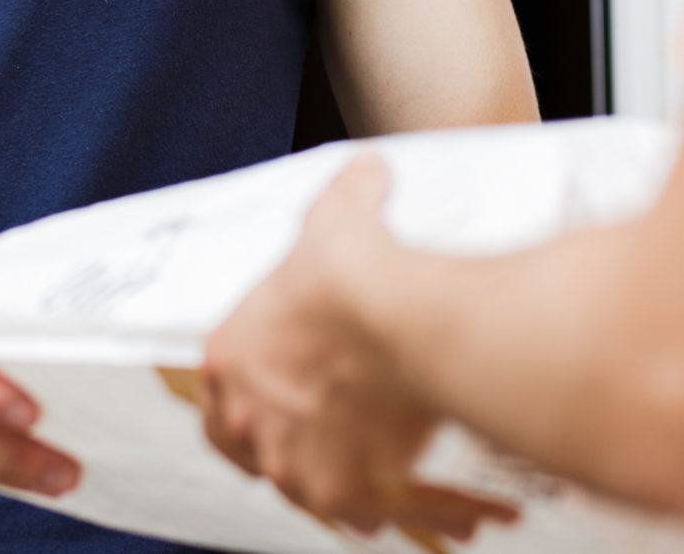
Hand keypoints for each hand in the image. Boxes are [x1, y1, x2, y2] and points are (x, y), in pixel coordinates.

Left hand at [201, 159, 518, 542]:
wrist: (400, 316)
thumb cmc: (355, 270)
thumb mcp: (336, 215)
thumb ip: (346, 195)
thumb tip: (368, 169)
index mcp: (229, 361)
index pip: (216, 408)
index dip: (247, 413)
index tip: (280, 411)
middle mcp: (255, 425)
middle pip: (267, 461)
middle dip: (304, 455)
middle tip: (345, 443)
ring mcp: (301, 467)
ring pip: (325, 497)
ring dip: (362, 491)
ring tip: (407, 478)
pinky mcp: (354, 492)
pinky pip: (391, 513)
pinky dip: (428, 511)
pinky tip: (467, 512)